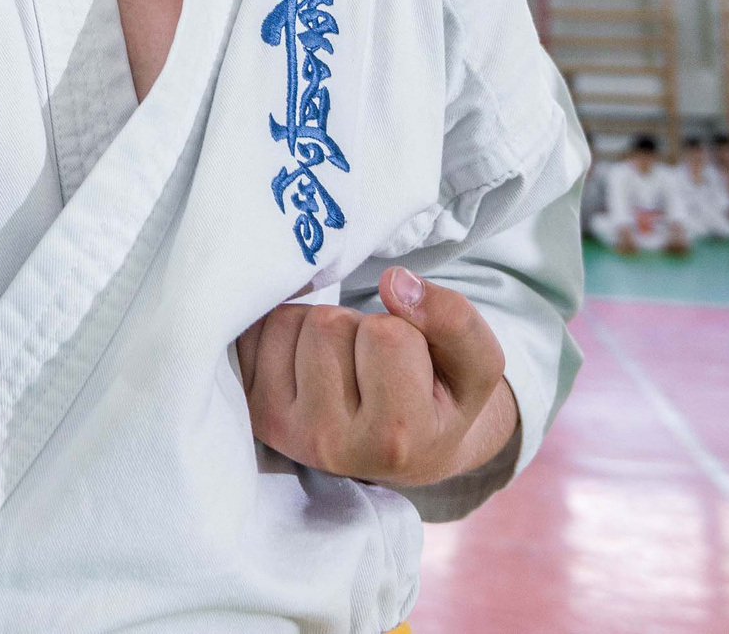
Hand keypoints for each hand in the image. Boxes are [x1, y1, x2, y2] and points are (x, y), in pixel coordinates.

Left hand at [235, 267, 511, 487]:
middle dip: (357, 325)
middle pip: (330, 323)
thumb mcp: (476, 365)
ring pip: (290, 320)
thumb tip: (394, 281)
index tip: (412, 363)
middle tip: (374, 361)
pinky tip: (309, 361)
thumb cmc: (440, 397)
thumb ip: (456, 322)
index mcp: (394, 440)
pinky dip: (284, 329)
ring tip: (346, 363)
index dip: (404, 329)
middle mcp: (329, 444)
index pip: (387, 334)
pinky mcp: (252, 409)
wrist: (403, 446)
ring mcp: (281, 429)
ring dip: (320, 325)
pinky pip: (256, 329)